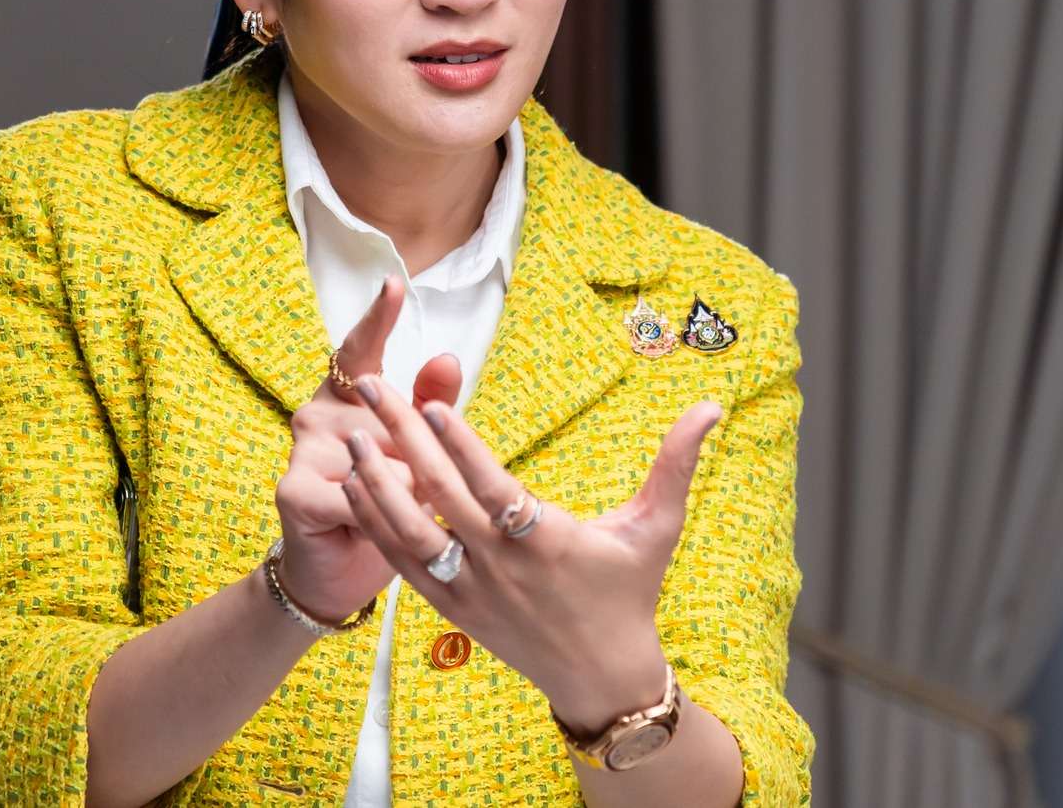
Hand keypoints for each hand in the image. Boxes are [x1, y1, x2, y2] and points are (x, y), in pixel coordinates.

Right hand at [271, 275, 464, 624]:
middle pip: (394, 421)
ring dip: (402, 494)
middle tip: (405, 490)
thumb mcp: (415, 451)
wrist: (340, 571)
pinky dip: (378, 516)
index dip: (379, 316)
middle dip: (416, 464)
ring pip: (384, 461)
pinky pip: (361, 494)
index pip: (362, 347)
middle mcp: (318, 411)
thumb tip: (448, 356)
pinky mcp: (295, 488)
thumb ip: (430, 403)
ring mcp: (302, 447)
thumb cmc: (385, 502)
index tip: (394, 283)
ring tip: (387, 510)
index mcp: (347, 394)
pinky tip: (364, 527)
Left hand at [339, 373, 721, 731]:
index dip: (462, 447)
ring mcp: (468, 588)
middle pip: (439, 495)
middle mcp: (499, 565)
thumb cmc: (629, 592)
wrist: (599, 675)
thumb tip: (712, 404)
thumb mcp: (657, 527)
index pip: (492, 486)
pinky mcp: (450, 607)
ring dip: (375, 481)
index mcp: (545, 541)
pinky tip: (355, 486)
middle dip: (402, 437)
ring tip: (350, 435)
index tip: (434, 404)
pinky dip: (376, 524)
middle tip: (373, 387)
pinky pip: (402, 563)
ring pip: (407, 532)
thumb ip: (677, 462)